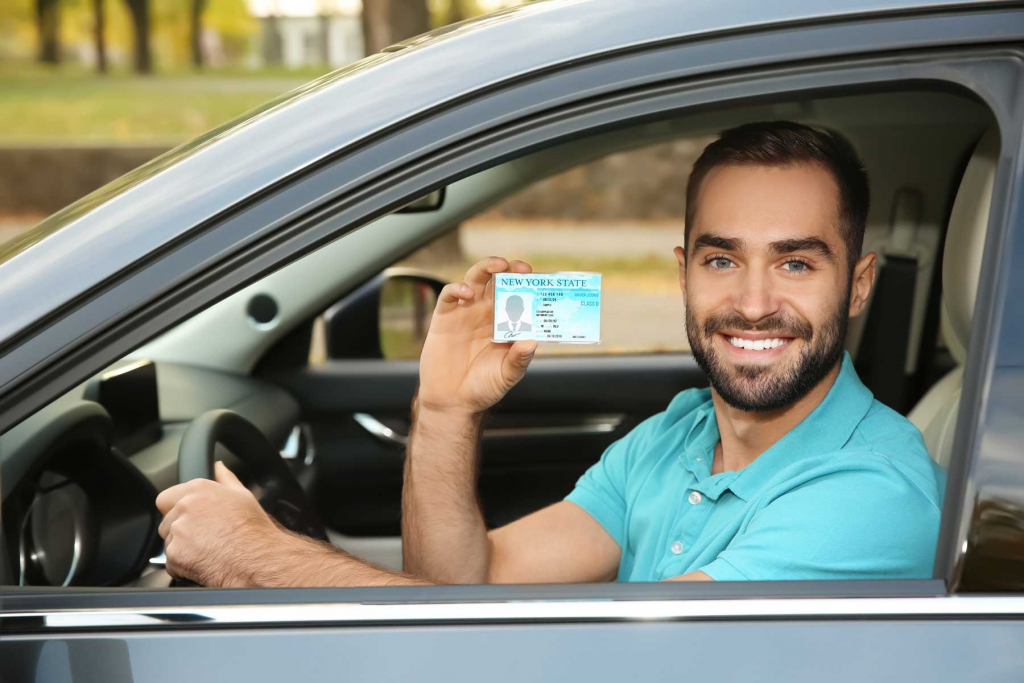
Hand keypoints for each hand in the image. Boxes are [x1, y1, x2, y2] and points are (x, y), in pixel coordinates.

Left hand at [155, 462, 293, 586]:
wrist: (256, 559)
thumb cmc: (253, 529)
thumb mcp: (243, 496)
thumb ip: (225, 478)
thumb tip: (218, 467)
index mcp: (199, 490)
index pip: (166, 498)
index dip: (175, 510)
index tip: (189, 519)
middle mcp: (185, 507)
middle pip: (166, 522)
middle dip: (179, 531)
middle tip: (202, 538)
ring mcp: (178, 531)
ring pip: (169, 543)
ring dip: (181, 549)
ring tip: (206, 551)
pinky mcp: (175, 554)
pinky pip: (172, 563)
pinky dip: (183, 566)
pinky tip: (204, 563)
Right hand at [417, 257, 537, 415]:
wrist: (452, 402)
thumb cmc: (483, 387)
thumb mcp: (506, 376)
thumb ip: (519, 360)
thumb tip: (532, 342)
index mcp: (505, 323)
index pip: (518, 296)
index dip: (527, 285)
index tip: (538, 280)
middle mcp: (486, 313)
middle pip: (498, 280)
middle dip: (510, 270)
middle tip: (520, 269)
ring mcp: (465, 312)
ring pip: (475, 279)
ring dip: (486, 268)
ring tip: (498, 266)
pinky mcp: (444, 317)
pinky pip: (449, 295)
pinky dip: (457, 288)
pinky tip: (467, 292)